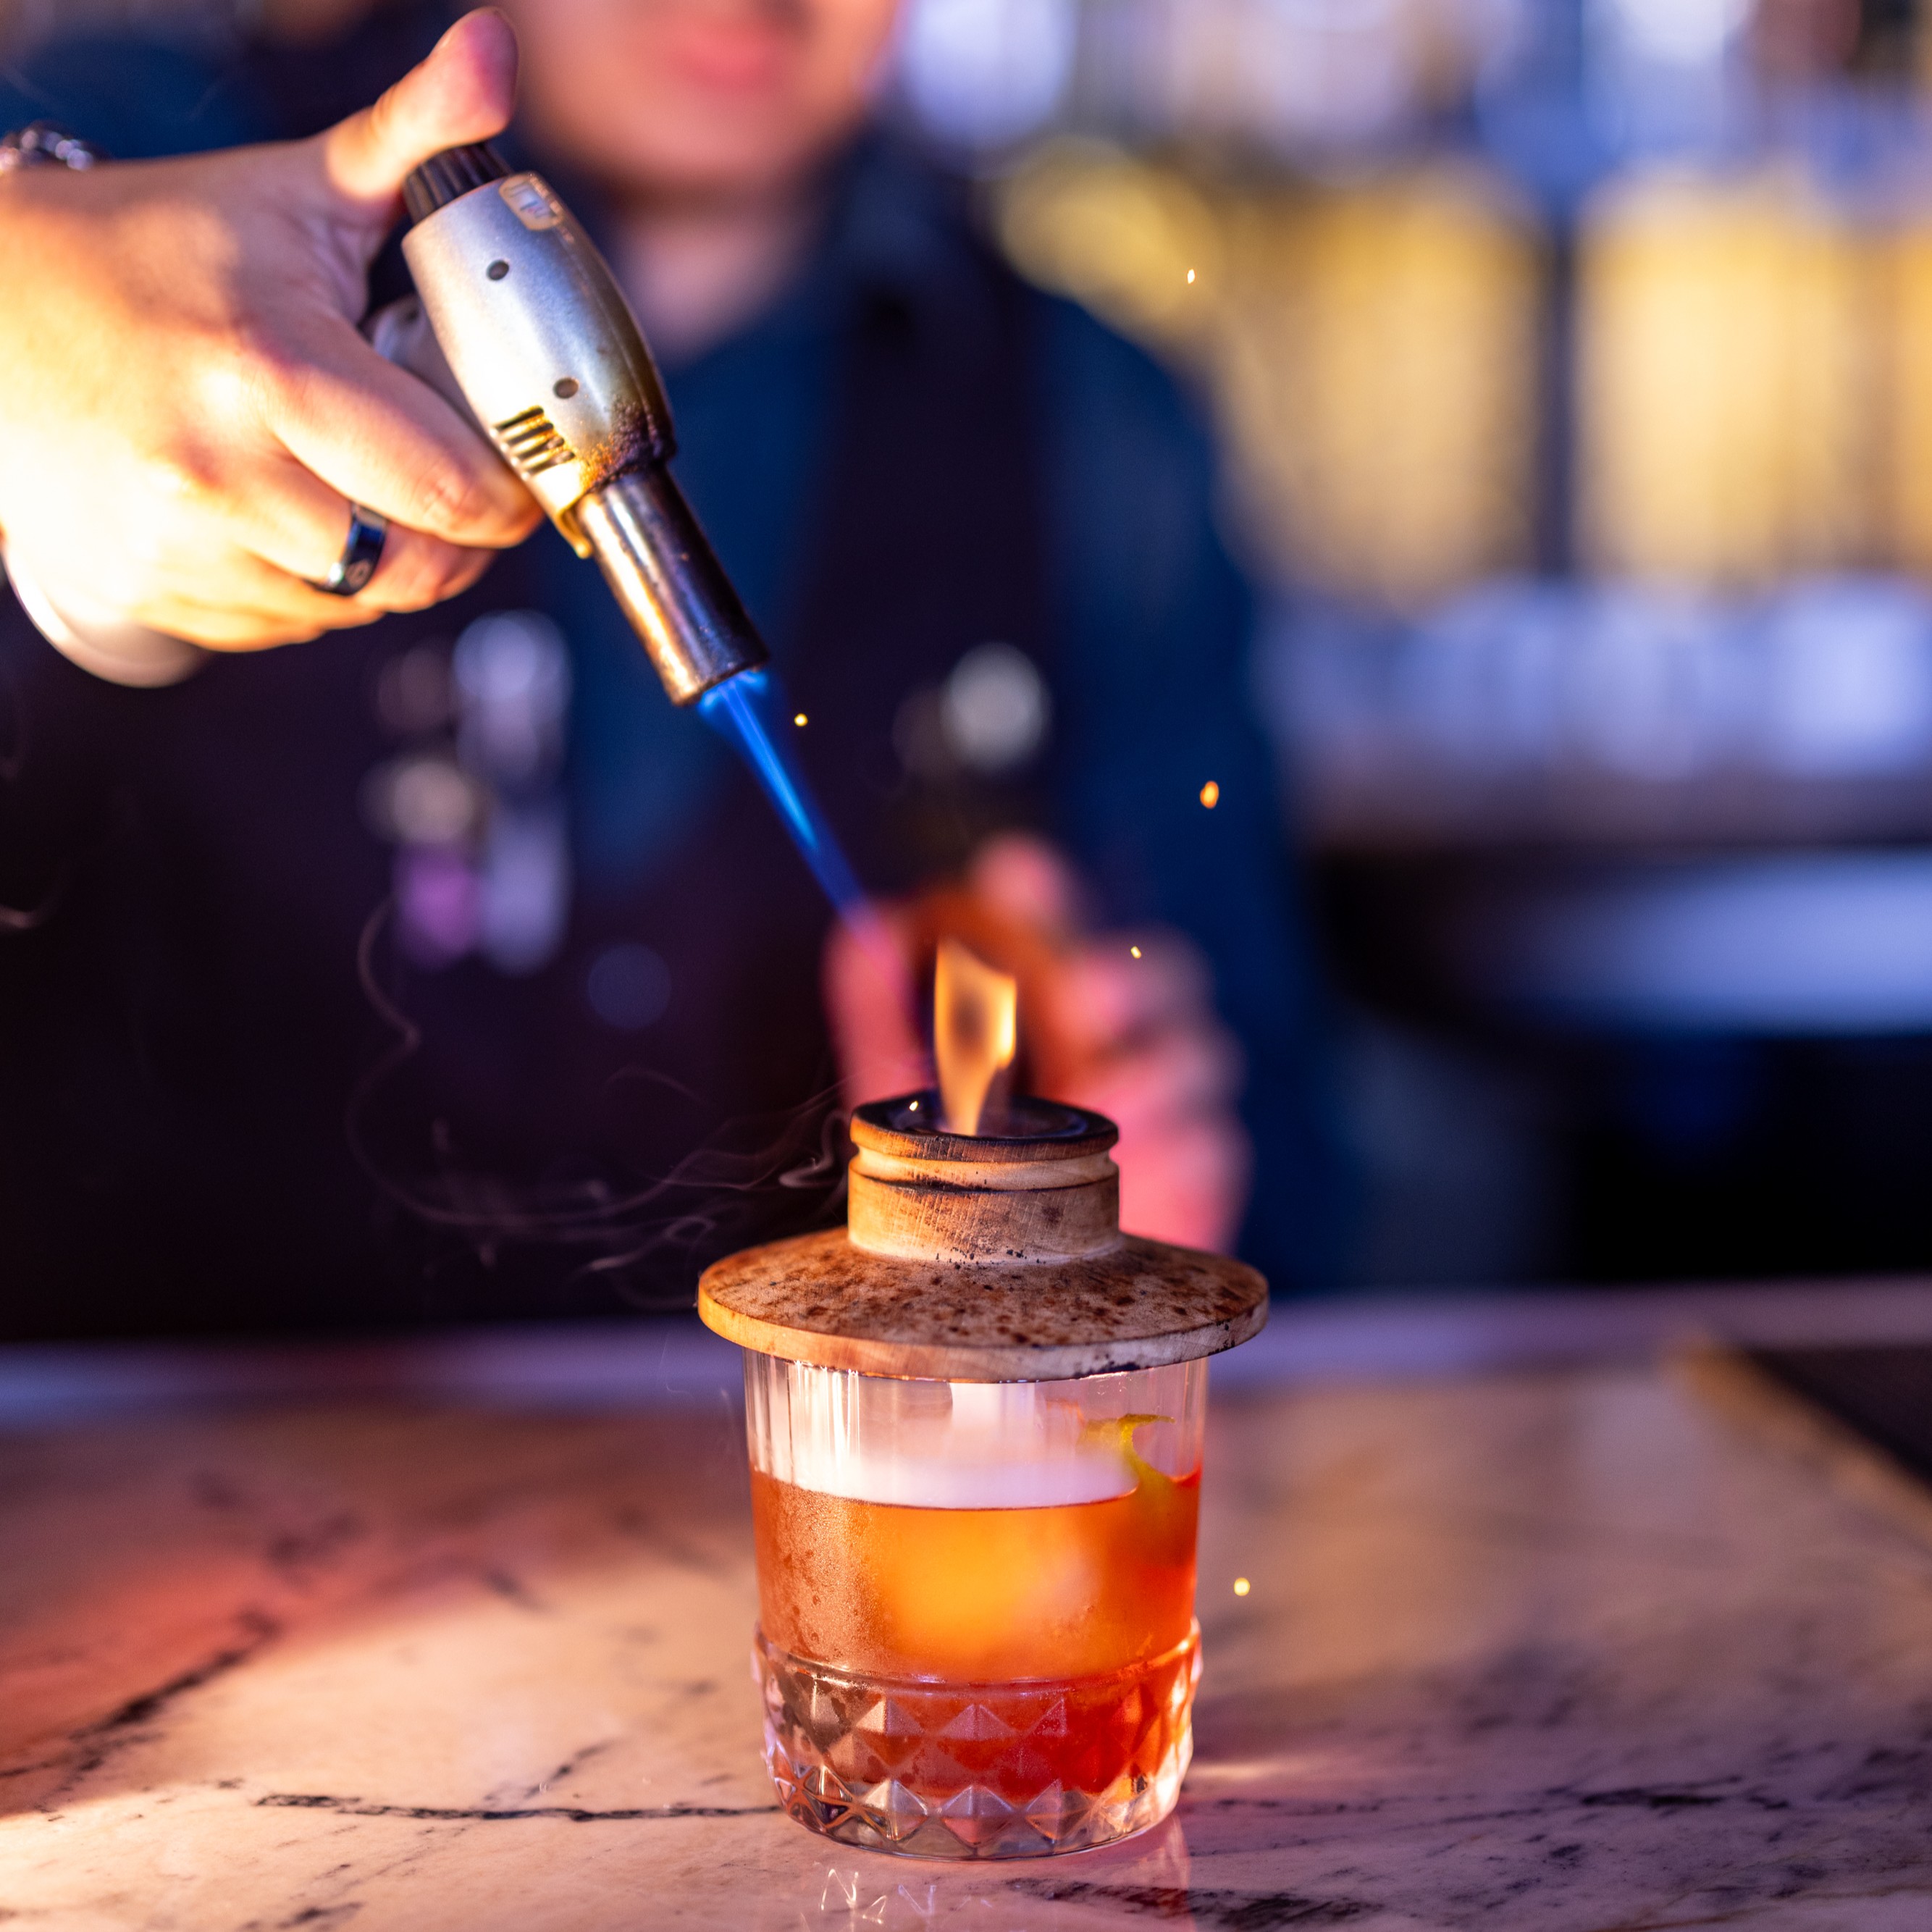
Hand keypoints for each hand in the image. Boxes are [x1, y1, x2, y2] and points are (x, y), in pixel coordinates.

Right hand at [0, 10, 541, 655]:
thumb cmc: (156, 249)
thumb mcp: (291, 185)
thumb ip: (412, 136)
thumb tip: (493, 55)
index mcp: (272, 368)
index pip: (455, 491)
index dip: (511, 488)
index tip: (513, 456)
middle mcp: (221, 473)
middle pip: (422, 568)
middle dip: (460, 530)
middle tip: (449, 473)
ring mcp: (181, 547)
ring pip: (365, 605)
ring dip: (392, 558)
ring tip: (357, 476)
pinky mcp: (156, 596)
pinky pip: (295, 625)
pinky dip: (320, 585)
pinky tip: (291, 510)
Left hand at [823, 833, 1252, 1253]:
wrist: (1005, 1286)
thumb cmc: (960, 1177)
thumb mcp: (899, 1093)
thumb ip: (879, 1009)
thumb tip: (866, 926)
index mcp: (1048, 995)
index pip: (1058, 916)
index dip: (1042, 889)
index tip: (1012, 875)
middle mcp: (1120, 1033)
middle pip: (1163, 966)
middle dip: (1127, 971)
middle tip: (1081, 994)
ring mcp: (1170, 1098)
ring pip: (1203, 1049)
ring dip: (1155, 1066)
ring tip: (1101, 1096)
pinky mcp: (1200, 1169)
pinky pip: (1214, 1141)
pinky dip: (1175, 1146)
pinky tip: (1134, 1163)